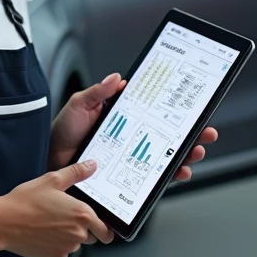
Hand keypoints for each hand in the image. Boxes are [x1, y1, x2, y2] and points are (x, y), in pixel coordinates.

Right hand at [0, 160, 113, 256]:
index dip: (104, 228)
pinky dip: (56, 244)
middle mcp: (78, 234)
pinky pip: (62, 251)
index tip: (99, 226)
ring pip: (74, 243)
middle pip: (91, 237)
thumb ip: (76, 173)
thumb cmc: (26, 201)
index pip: (106, 231)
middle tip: (64, 216)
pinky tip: (43, 233)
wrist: (4, 222)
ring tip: (49, 222)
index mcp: (82, 215)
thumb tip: (92, 165)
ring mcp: (67, 248)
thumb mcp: (52, 180)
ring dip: (68, 236)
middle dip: (82, 229)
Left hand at [49, 73, 218, 181]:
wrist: (50, 161)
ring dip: (185, 156)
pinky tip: (178, 173)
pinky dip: (168, 176)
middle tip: (206, 133)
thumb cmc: (63, 134)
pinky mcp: (127, 176)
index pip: (156, 113)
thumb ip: (98, 92)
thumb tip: (119, 79)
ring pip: (166, 157)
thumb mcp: (79, 105)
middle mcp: (132, 137)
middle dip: (192, 135)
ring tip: (196, 153)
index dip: (176, 112)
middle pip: (168, 136)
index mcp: (124, 118)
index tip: (194, 111)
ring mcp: (131, 157)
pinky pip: (153, 177)